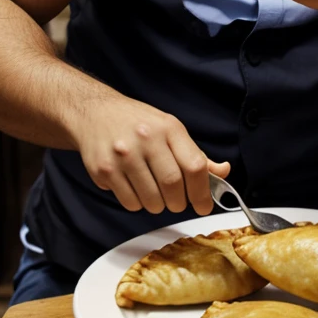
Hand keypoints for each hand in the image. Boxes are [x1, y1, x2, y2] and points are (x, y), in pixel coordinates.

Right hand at [77, 86, 229, 214]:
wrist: (95, 112)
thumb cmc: (136, 122)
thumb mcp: (169, 128)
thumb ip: (196, 154)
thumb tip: (223, 172)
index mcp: (168, 128)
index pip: (195, 165)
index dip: (203, 192)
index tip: (204, 205)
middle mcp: (146, 139)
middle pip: (173, 186)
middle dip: (178, 202)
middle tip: (176, 201)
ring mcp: (123, 155)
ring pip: (151, 200)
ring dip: (157, 205)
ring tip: (152, 190)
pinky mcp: (105, 170)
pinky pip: (130, 203)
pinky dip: (137, 203)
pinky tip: (133, 185)